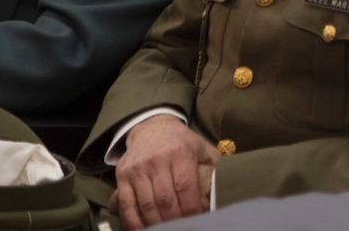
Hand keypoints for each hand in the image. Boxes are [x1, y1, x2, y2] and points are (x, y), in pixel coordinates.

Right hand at [113, 114, 220, 228]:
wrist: (151, 128)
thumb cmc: (181, 143)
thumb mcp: (201, 147)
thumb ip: (213, 166)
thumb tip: (225, 187)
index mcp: (181, 153)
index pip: (185, 186)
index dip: (191, 207)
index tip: (197, 219)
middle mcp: (157, 160)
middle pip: (165, 199)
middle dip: (175, 219)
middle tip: (183, 227)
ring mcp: (138, 169)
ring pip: (147, 204)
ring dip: (157, 223)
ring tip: (166, 230)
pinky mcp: (122, 176)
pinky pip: (126, 204)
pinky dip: (133, 221)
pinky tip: (142, 230)